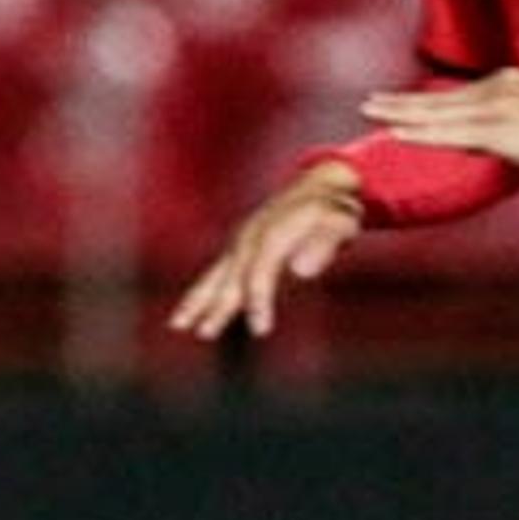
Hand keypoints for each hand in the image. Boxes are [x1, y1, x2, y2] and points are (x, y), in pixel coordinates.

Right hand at [167, 164, 367, 342]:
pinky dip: (201, 294)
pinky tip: (190, 314)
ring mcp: (242, 241)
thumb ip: (323, 246)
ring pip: (216, 275)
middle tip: (204, 333)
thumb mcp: (340, 222)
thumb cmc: (333, 209)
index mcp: (274, 232)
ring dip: (197, 300)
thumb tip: (300, 272)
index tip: (260, 330)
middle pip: (231, 276)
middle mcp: (251, 237)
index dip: (258, 300)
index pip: (260, 272)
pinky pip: (217, 274)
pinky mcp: (239, 249)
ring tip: (178, 325)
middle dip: (216, 305)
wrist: (318, 186)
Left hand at [361, 68, 518, 181]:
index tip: (394, 103)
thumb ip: (503, 126)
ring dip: (402, 115)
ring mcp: (500, 106)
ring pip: (441, 112)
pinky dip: (423, 133)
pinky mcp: (502, 128)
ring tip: (372, 115)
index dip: (422, 101)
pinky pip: (453, 133)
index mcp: (507, 83)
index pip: (456, 95)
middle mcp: (500, 87)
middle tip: (368, 103)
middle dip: (402, 102)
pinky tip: (399, 134)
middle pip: (441, 98)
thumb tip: (480, 140)